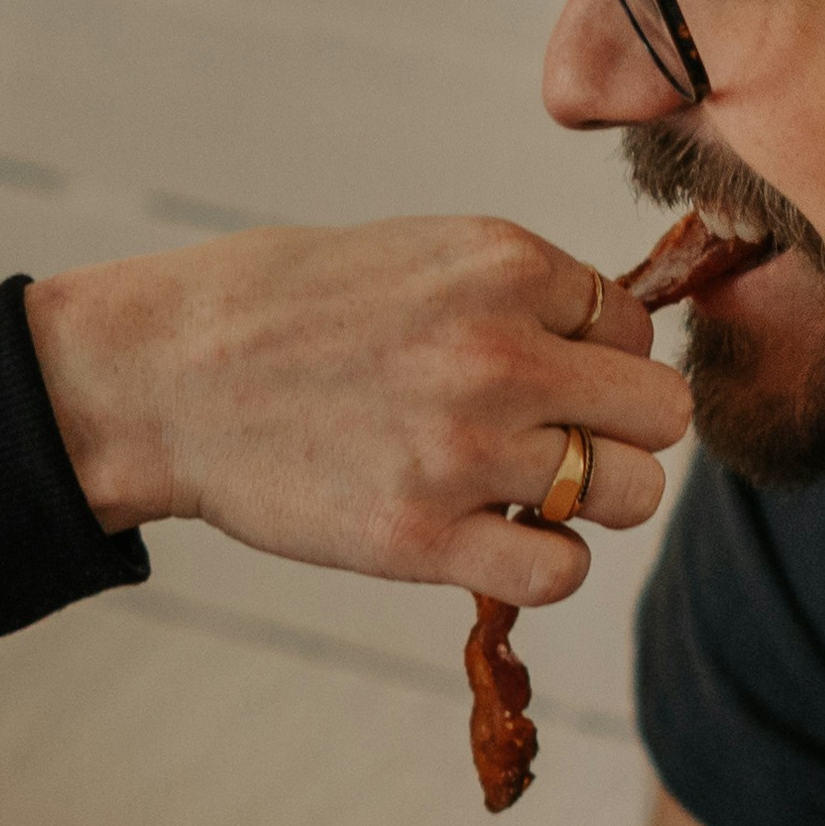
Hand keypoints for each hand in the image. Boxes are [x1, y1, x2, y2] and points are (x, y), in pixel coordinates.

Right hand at [24, 219, 699, 605]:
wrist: (164, 375)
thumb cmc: (281, 312)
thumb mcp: (415, 255)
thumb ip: (515, 293)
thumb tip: (610, 347)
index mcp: (504, 265)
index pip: (634, 328)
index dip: (594, 362)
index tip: (537, 379)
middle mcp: (499, 352)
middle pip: (659, 415)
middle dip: (616, 434)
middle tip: (551, 444)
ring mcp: (464, 449)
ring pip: (628, 494)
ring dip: (586, 502)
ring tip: (519, 492)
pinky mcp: (422, 537)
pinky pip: (560, 570)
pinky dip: (542, 563)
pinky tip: (491, 538)